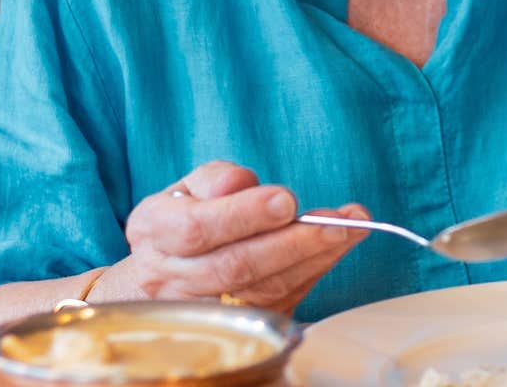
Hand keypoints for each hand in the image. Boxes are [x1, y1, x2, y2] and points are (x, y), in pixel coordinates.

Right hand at [97, 161, 367, 314]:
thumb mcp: (188, 187)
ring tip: (351, 229)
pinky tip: (339, 248)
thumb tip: (239, 182)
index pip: (196, 228)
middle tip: (336, 223)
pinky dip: (312, 274)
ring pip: (261, 291)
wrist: (160, 276)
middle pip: (233, 267)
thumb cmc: (185, 218)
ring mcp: (202, 309)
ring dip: (313, 259)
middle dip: (291, 243)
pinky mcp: (235, 326)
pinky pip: (279, 304)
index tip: (286, 200)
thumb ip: (215, 178)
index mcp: (155, 232)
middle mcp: (172, 278)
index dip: (242, 216)